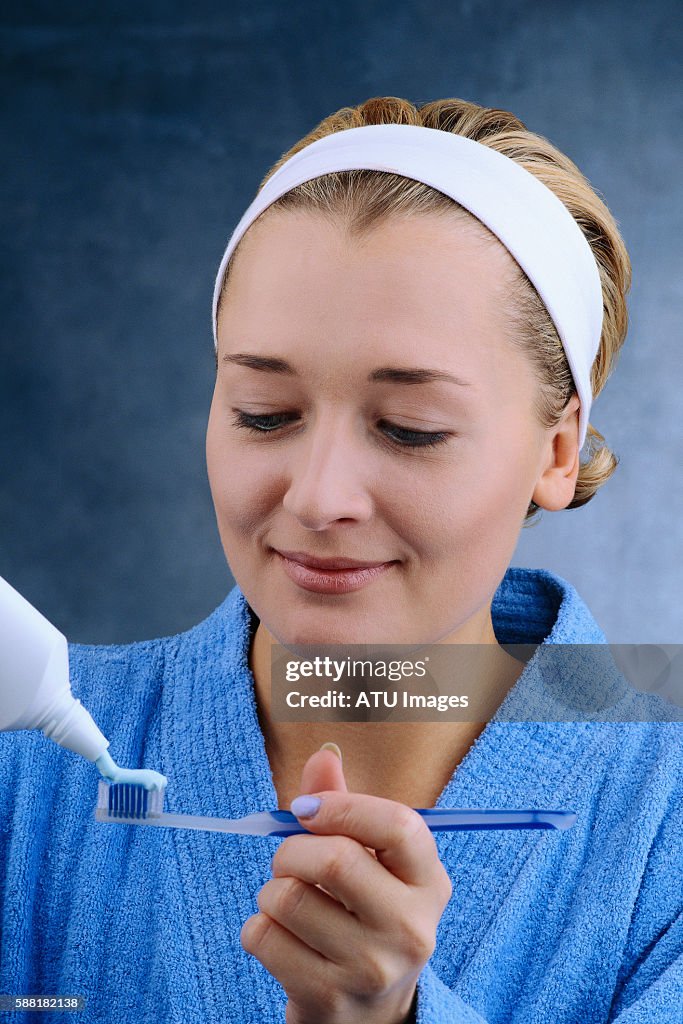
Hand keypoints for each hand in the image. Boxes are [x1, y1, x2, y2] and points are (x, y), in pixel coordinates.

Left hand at [240, 747, 452, 1023]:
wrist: (370, 1016)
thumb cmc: (364, 917)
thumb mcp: (371, 863)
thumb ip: (346, 806)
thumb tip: (322, 755)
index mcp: (429, 882)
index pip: (398, 827)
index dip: (344, 806)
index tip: (307, 809)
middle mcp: (410, 928)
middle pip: (333, 859)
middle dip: (291, 849)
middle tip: (289, 860)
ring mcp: (370, 969)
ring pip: (287, 897)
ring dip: (271, 890)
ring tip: (288, 902)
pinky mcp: (328, 998)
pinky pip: (263, 936)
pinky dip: (257, 927)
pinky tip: (280, 936)